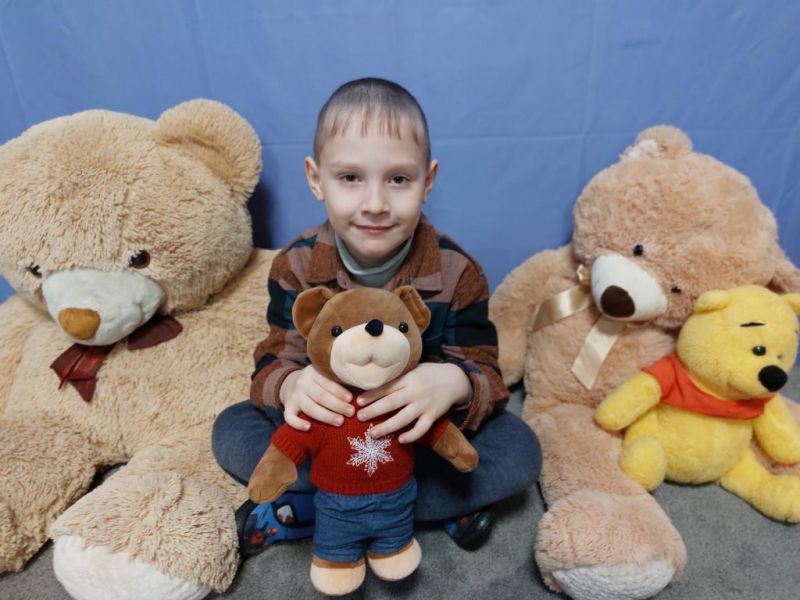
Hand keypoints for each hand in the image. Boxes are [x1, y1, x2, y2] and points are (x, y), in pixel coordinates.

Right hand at [280, 365, 352, 429]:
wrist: (292, 383)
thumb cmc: (318, 382)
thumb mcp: (325, 374)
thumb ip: (339, 379)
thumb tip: (362, 385)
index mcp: (314, 372)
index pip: (327, 382)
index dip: (339, 391)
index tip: (351, 399)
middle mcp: (303, 383)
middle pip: (320, 396)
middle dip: (337, 405)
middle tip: (351, 413)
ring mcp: (294, 396)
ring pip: (309, 407)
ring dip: (326, 416)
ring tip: (340, 422)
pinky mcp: (288, 407)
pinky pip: (289, 417)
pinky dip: (297, 423)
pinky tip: (309, 427)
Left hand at [356, 362, 470, 442]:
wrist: (455, 380)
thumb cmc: (429, 373)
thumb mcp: (414, 369)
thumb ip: (398, 377)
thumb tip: (374, 382)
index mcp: (408, 378)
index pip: (387, 387)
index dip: (371, 395)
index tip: (358, 401)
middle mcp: (415, 391)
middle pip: (391, 403)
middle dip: (374, 411)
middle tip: (359, 417)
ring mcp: (424, 405)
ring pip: (403, 418)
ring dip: (387, 427)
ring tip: (373, 433)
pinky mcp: (433, 415)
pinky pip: (421, 428)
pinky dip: (411, 435)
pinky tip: (400, 440)